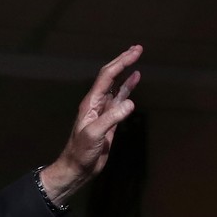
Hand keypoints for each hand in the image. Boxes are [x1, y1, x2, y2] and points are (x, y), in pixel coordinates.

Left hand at [41, 45, 142, 205]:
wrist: (78, 167)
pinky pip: (120, 100)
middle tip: (138, 48)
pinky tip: (135, 80)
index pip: (106, 77)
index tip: (135, 52)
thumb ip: (111, 118)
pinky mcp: (109, 120)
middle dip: (123, 61)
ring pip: (116, 86)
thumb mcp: (95, 134)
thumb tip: (130, 102)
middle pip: (110, 77)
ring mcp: (103, 111)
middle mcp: (96, 103)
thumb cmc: (81, 152)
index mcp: (90, 103)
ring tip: (137, 57)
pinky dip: (127, 88)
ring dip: (126, 72)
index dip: (121, 63)